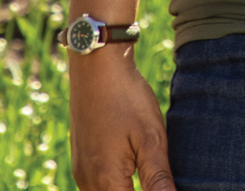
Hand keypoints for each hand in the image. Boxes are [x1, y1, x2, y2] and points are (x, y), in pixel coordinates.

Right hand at [70, 51, 174, 190]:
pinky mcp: (81, 161)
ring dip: (127, 189)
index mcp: (106, 181)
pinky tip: (134, 173)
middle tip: (160, 179)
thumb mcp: (151, 138)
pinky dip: (117, 185)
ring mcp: (82, 171)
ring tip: (152, 178)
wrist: (96, 66)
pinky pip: (98, 186)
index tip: (163, 183)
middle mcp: (87, 182)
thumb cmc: (126, 99)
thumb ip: (158, 179)